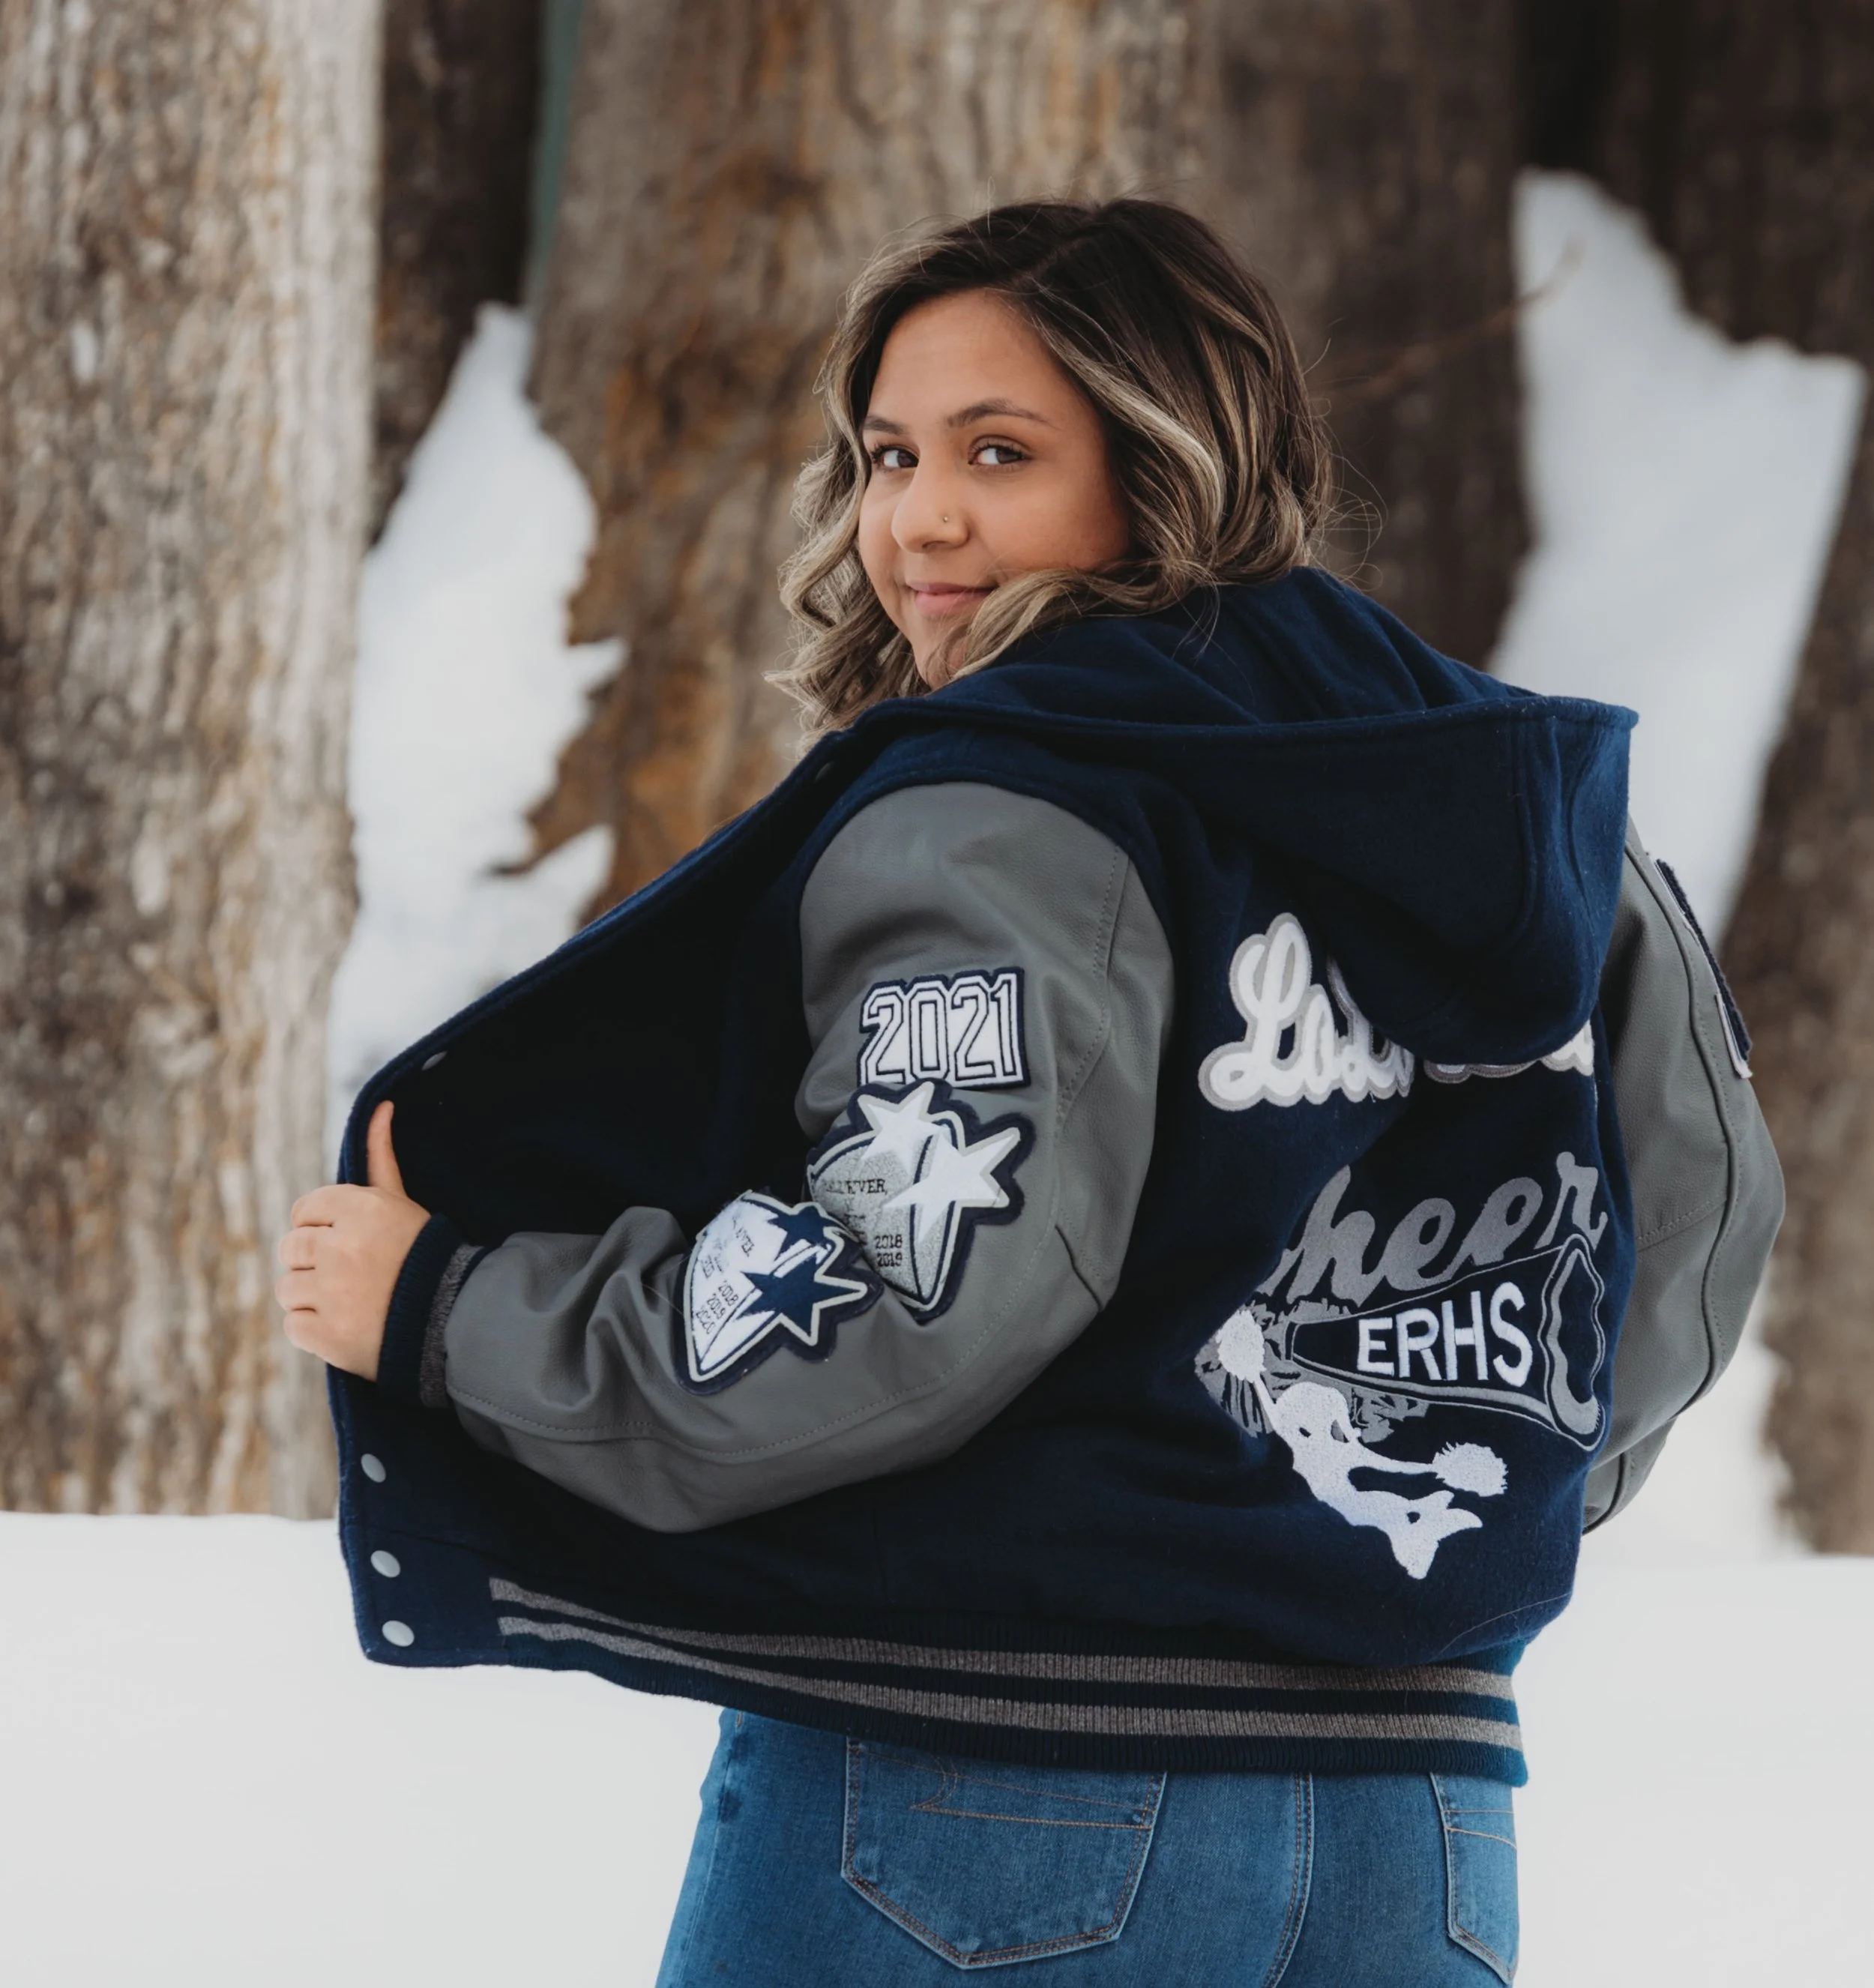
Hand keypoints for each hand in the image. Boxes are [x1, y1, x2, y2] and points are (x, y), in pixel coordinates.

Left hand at [276, 1101, 429, 1380]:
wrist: (453, 1320)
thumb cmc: (422, 1254)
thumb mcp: (401, 1201)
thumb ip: (380, 1157)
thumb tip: (381, 1106)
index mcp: (360, 1210)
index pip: (303, 1212)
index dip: (324, 1227)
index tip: (350, 1241)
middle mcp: (341, 1248)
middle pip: (290, 1249)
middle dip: (315, 1261)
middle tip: (352, 1274)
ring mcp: (332, 1295)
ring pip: (287, 1289)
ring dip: (312, 1298)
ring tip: (351, 1301)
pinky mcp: (326, 1336)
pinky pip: (292, 1326)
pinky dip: (314, 1330)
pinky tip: (346, 1325)